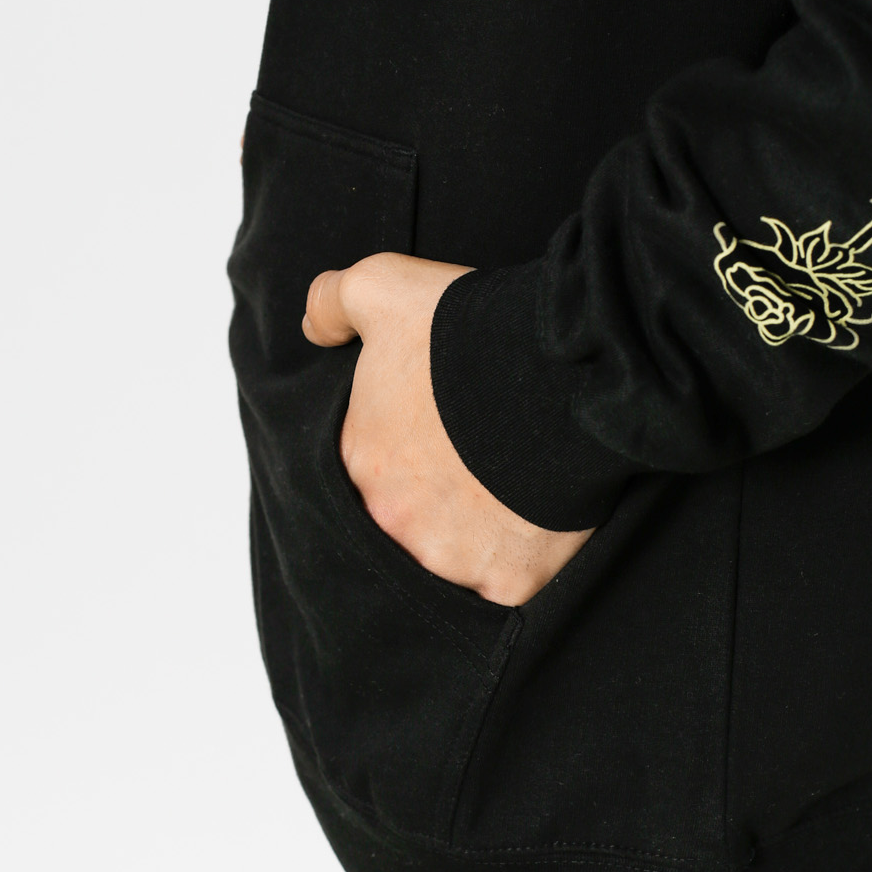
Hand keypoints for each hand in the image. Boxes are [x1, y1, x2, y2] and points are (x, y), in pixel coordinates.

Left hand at [303, 253, 594, 605]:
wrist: (557, 366)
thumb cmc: (468, 329)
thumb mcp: (382, 286)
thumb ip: (332, 301)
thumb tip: (313, 330)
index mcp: (359, 464)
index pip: (372, 471)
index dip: (406, 451)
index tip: (439, 432)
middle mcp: (393, 523)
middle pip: (410, 521)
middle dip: (436, 499)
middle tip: (478, 464)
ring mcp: (451, 560)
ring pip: (457, 558)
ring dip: (478, 533)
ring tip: (513, 488)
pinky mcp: (510, 583)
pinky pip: (512, 585)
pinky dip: (524, 560)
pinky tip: (541, 521)